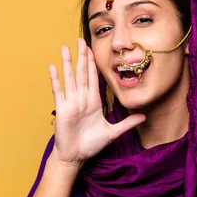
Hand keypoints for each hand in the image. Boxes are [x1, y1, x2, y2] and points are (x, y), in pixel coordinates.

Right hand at [48, 38, 145, 167]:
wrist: (76, 157)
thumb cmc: (91, 145)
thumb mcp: (113, 132)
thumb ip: (127, 123)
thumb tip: (144, 116)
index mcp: (93, 101)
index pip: (94, 77)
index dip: (94, 63)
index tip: (93, 49)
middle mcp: (82, 98)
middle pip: (82, 72)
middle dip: (82, 56)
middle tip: (80, 39)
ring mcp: (71, 102)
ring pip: (69, 77)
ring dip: (67, 62)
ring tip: (64, 47)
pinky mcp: (62, 109)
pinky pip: (58, 91)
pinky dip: (55, 79)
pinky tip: (52, 66)